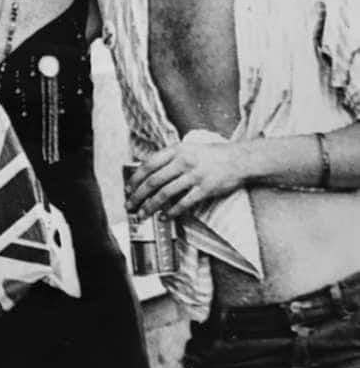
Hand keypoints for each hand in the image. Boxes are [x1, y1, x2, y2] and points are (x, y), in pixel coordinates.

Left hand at [126, 141, 248, 219]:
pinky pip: (184, 203)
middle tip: (129, 206)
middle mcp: (183, 161)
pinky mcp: (206, 189)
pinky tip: (164, 217)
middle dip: (138, 195)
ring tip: (142, 214)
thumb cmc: (212, 156)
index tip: (127, 189)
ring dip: (151, 206)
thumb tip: (149, 172)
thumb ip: (170, 158)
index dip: (135, 178)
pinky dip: (172, 212)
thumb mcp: (188, 149)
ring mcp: (195, 175)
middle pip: (153, 181)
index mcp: (176, 150)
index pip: (148, 165)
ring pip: (165, 193)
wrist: (240, 159)